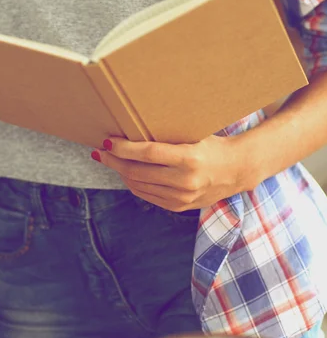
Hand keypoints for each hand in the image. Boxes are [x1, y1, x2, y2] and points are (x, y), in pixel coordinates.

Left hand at [92, 135, 247, 211]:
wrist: (237, 170)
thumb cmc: (212, 145)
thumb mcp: (193, 135)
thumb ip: (166, 137)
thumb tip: (131, 130)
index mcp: (189, 158)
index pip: (147, 153)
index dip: (123, 148)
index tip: (107, 141)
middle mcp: (185, 181)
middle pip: (137, 171)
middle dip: (114, 160)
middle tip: (101, 151)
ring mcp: (182, 198)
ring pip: (138, 185)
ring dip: (120, 172)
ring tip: (110, 160)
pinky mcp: (179, 207)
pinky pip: (147, 195)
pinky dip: (133, 183)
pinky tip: (126, 173)